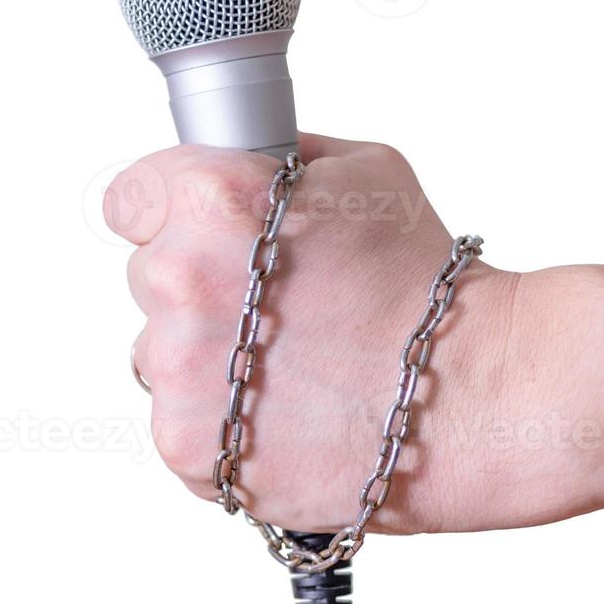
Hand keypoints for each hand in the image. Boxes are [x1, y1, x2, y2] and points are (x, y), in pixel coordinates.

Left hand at [105, 135, 595, 534]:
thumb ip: (285, 157)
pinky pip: (182, 422)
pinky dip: (224, 423)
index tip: (204, 233)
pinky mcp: (187, 446)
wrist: (474, 395)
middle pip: (147, 276)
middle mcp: (181, 279)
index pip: (129, 197)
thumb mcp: (369, 170)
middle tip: (277, 306)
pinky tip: (287, 411)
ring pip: (159, 354)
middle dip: (202, 286)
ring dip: (208, 359)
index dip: (172, 213)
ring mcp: (178, 369)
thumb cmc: (428, 285)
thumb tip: (243, 158)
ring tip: (292, 365)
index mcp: (214, 199)